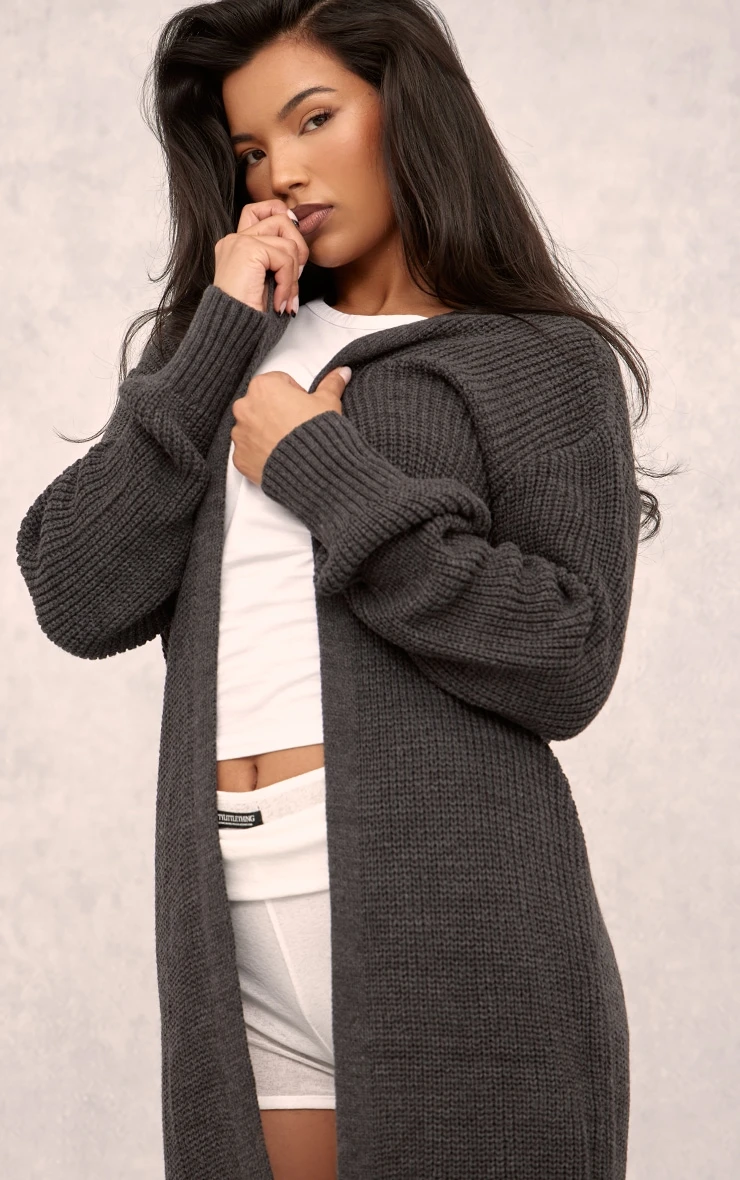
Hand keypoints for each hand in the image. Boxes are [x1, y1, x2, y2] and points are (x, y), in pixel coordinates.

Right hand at [213, 198, 308, 314]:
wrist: (233, 331)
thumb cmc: (249, 316)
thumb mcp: (267, 283)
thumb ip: (277, 261)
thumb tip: (301, 249)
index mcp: (236, 245)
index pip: (259, 210)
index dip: (282, 216)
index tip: (292, 247)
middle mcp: (234, 239)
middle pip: (280, 218)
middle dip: (298, 249)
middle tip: (294, 279)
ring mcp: (239, 242)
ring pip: (288, 242)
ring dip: (293, 276)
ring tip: (284, 298)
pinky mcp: (248, 250)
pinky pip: (285, 259)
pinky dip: (288, 283)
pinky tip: (278, 301)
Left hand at [231, 365, 352, 486]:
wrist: (312, 468)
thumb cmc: (316, 431)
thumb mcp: (328, 402)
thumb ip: (331, 383)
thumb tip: (342, 372)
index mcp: (263, 386)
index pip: (278, 382)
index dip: (294, 394)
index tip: (303, 407)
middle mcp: (245, 407)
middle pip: (261, 404)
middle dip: (276, 412)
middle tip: (296, 426)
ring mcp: (239, 434)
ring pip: (252, 428)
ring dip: (265, 432)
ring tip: (287, 444)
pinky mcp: (239, 457)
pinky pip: (248, 452)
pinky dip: (260, 454)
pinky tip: (277, 457)